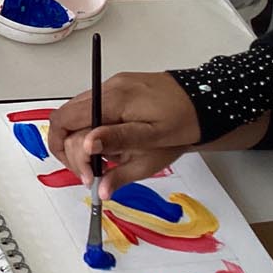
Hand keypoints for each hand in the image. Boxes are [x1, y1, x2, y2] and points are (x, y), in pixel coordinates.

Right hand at [47, 72, 200, 195]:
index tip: (87, 175)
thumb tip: (99, 186)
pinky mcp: (117, 89)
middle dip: (71, 151)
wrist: (208, 99)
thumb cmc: (184, 122)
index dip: (65, 151)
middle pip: (64, 120)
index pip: (64, 121)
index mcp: (112, 102)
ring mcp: (111, 87)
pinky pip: (91, 110)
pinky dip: (92, 130)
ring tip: (105, 159)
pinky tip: (112, 144)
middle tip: (93, 174)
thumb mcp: (154, 149)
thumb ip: (122, 166)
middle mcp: (106, 89)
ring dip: (80, 141)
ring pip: (75, 116)